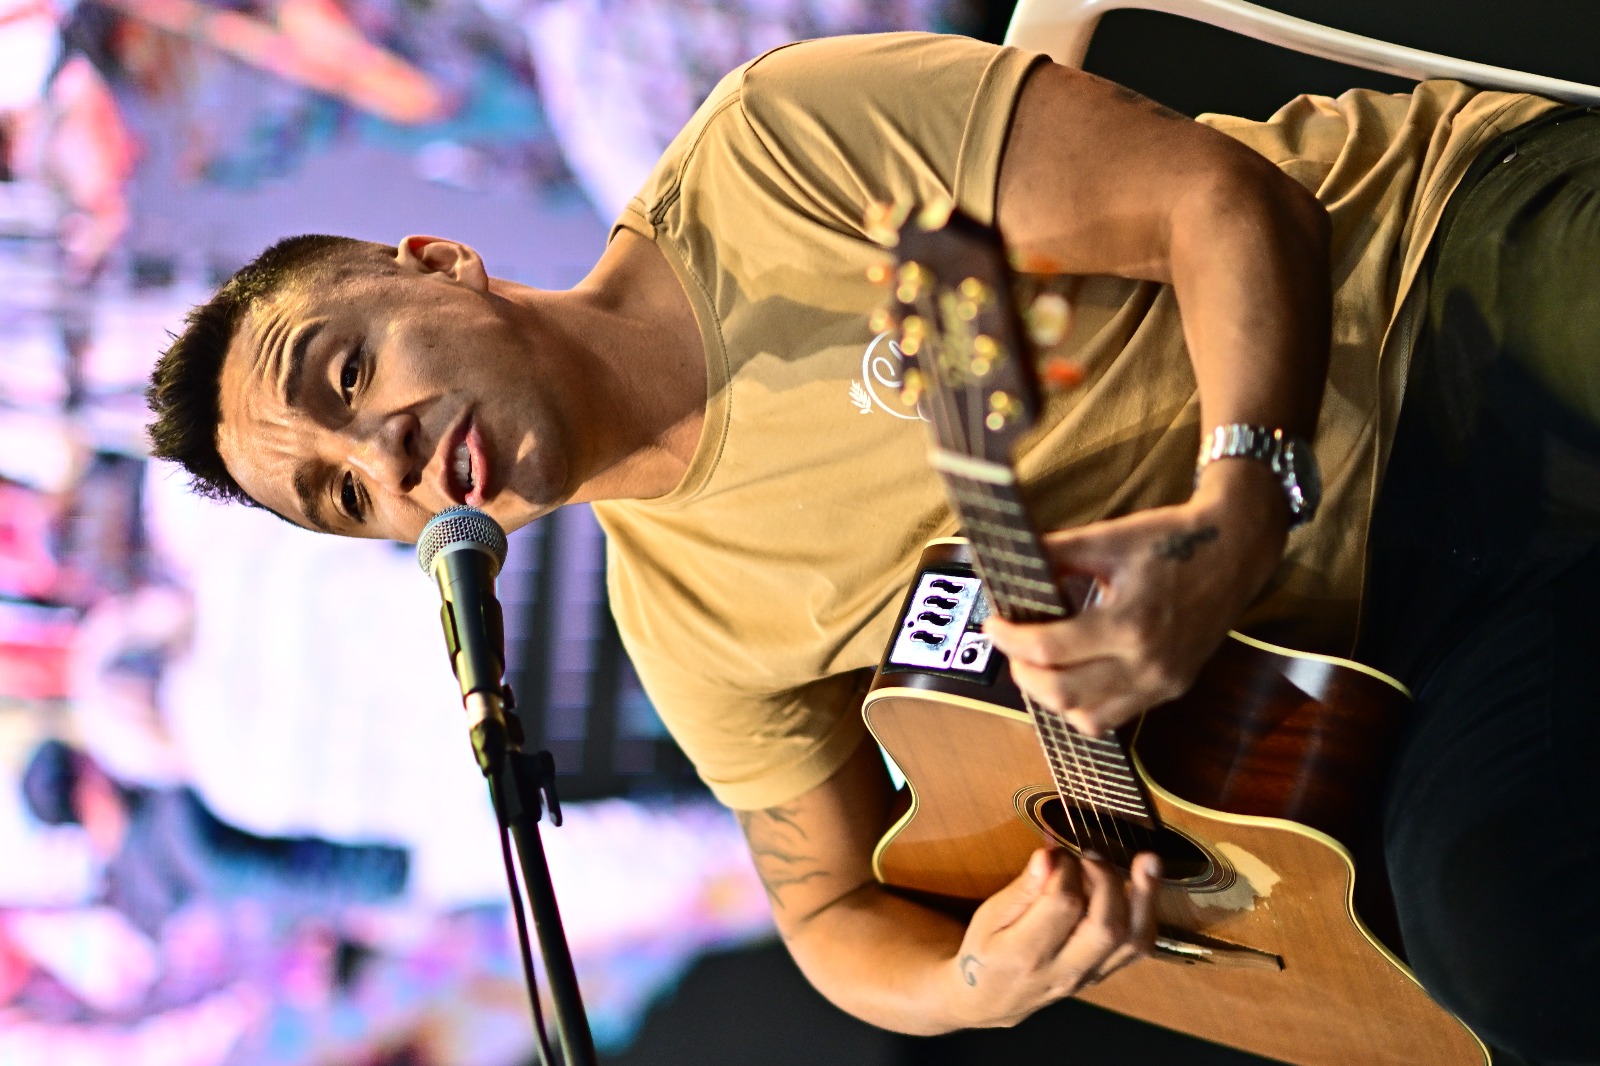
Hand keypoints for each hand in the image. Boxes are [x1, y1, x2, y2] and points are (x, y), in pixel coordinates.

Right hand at [948, 847, 1160, 1027]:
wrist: (989, 999)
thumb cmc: (986, 951)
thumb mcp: (990, 915)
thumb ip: (1022, 888)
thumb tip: (1048, 856)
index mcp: (1025, 953)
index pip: (1063, 905)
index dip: (1067, 869)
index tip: (1057, 854)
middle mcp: (1063, 970)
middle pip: (1106, 926)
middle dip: (1107, 879)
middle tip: (1089, 856)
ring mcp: (1088, 976)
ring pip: (1132, 941)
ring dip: (1145, 897)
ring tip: (1146, 862)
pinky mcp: (1103, 973)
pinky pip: (1137, 949)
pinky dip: (1147, 915)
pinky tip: (1144, 889)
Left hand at [985, 460, 1289, 734]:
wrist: (1235, 549)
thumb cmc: (1173, 539)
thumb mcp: (1108, 537)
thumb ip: (1055, 553)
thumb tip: (1009, 564)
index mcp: (1131, 624)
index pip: (1049, 649)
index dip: (1009, 639)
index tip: (993, 624)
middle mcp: (1149, 664)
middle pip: (1062, 694)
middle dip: (1023, 673)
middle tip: (1011, 646)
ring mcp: (1163, 683)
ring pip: (1087, 718)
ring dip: (1051, 697)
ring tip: (1038, 663)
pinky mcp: (1172, 689)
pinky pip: (1115, 716)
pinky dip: (1083, 705)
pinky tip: (1072, 674)